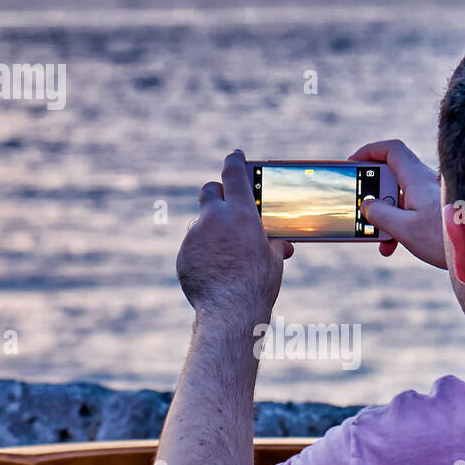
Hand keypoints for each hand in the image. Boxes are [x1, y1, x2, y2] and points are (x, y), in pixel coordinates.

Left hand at [176, 151, 292, 318]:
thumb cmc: (258, 285)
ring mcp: (195, 236)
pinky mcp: (183, 253)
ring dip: (211, 229)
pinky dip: (202, 252)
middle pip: (209, 190)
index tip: (236, 154)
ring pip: (200, 222)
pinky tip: (214, 270)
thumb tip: (281, 244)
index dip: (234, 160)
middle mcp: (214, 219)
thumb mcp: (274, 261)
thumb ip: (273, 245)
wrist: (230, 311)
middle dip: (217, 192)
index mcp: (241, 213)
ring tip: (225, 251)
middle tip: (225, 203)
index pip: (234, 173)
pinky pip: (193, 246)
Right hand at [348, 139, 446, 268]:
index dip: (370, 151)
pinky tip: (395, 245)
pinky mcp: (439, 212)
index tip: (354, 164)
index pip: (392, 150)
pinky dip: (399, 223)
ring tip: (380, 238)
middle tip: (363, 209)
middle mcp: (426, 183)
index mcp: (417, 179)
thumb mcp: (405, 229)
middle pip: (393, 176)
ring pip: (401, 197)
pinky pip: (412, 210)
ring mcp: (434, 197)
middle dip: (374, 193)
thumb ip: (381, 215)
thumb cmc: (447, 239)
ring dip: (386, 215)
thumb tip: (368, 204)